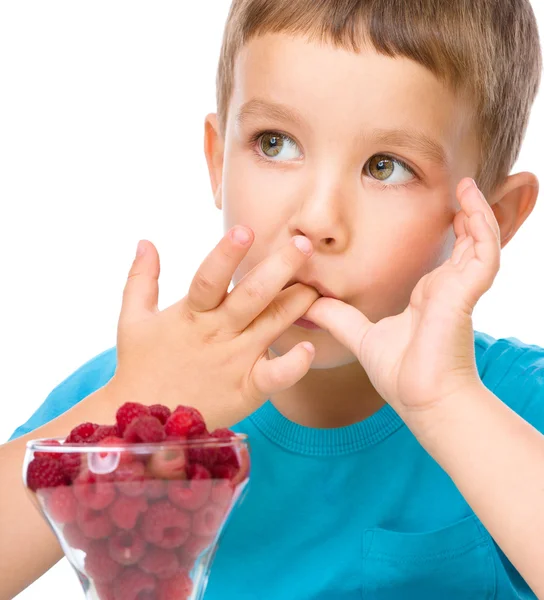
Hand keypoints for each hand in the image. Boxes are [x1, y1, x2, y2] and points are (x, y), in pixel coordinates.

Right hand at [109, 228, 319, 429]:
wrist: (149, 422)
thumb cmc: (142, 365)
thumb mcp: (133, 319)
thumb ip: (141, 278)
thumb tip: (145, 241)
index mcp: (191, 314)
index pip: (209, 278)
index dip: (226, 254)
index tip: (245, 230)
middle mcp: (217, 333)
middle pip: (252, 296)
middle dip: (280, 267)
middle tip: (304, 244)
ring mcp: (235, 361)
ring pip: (271, 325)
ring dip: (297, 303)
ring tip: (316, 285)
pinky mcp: (248, 388)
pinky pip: (276, 375)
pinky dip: (295, 364)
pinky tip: (309, 347)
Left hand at [304, 178, 500, 420]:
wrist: (423, 401)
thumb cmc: (401, 376)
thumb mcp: (361, 336)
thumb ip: (337, 317)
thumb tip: (309, 303)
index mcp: (428, 297)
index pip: (440, 257)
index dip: (440, 234)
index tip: (426, 210)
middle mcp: (447, 288)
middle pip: (462, 243)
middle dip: (460, 216)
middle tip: (454, 188)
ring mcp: (460, 289)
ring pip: (478, 241)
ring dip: (475, 212)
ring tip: (466, 186)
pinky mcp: (467, 293)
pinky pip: (484, 252)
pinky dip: (481, 226)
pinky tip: (470, 203)